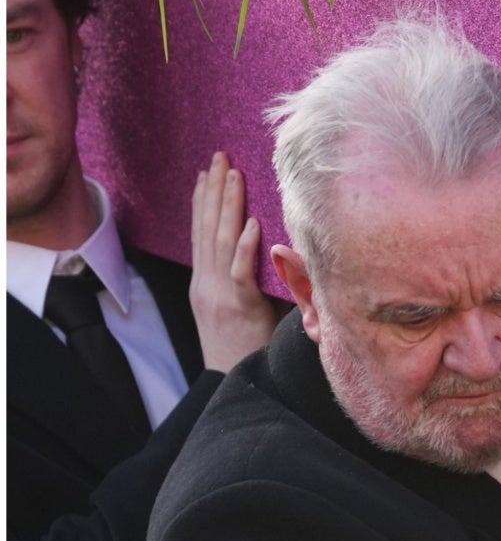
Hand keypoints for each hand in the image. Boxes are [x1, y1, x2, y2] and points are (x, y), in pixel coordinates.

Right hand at [189, 151, 281, 371]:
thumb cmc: (244, 344)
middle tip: (219, 157)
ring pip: (222, 242)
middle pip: (208, 228)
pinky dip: (245, 246)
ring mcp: (220, 293)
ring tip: (233, 175)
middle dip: (214, 190)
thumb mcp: (236, 305)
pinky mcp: (239, 307)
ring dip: (228, 206)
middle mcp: (208, 282)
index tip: (207, 171)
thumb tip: (259, 245)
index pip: (201, 232)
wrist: (233, 383)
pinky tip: (251, 223)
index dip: (204, 200)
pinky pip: (241, 272)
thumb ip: (241, 277)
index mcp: (205, 281)